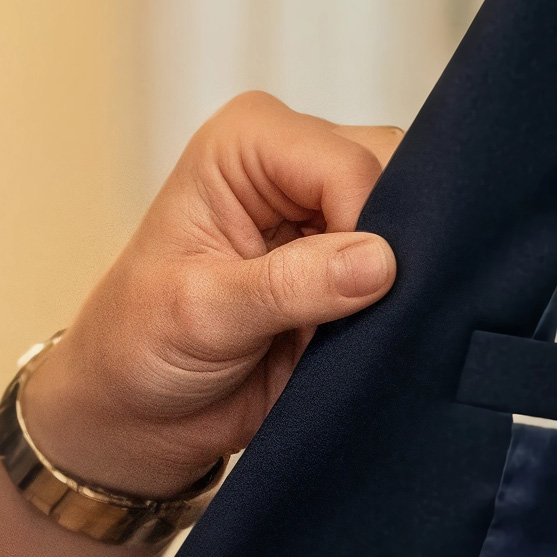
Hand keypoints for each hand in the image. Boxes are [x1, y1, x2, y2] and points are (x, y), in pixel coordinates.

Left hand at [27, 94, 404, 502]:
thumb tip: (380, 262)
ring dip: (404, 287)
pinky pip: (414, 278)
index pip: (348, 164)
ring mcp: (330, 214)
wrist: (137, 413)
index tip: (354, 297)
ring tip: (363, 335)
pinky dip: (403, 312)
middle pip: (396, 180)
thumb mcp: (202, 312)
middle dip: (396, 251)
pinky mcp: (353, 266)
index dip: (366, 228)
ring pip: (419, 230)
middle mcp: (296, 163)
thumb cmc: (139, 343)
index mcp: (249, 143)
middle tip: (370, 316)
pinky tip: (376, 342)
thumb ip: (290, 284)